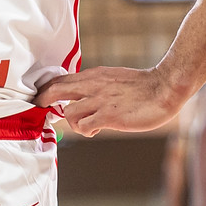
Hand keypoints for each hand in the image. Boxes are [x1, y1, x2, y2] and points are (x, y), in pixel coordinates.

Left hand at [33, 65, 183, 134]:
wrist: (164, 88)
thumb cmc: (141, 86)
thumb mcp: (111, 78)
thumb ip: (95, 85)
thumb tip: (81, 97)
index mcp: (93, 75)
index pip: (59, 79)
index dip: (46, 90)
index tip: (41, 100)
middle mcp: (92, 85)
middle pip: (54, 90)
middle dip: (43, 102)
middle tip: (41, 113)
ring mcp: (100, 101)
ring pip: (69, 113)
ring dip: (73, 123)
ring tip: (87, 126)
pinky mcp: (108, 116)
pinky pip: (84, 126)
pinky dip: (86, 131)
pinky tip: (97, 130)